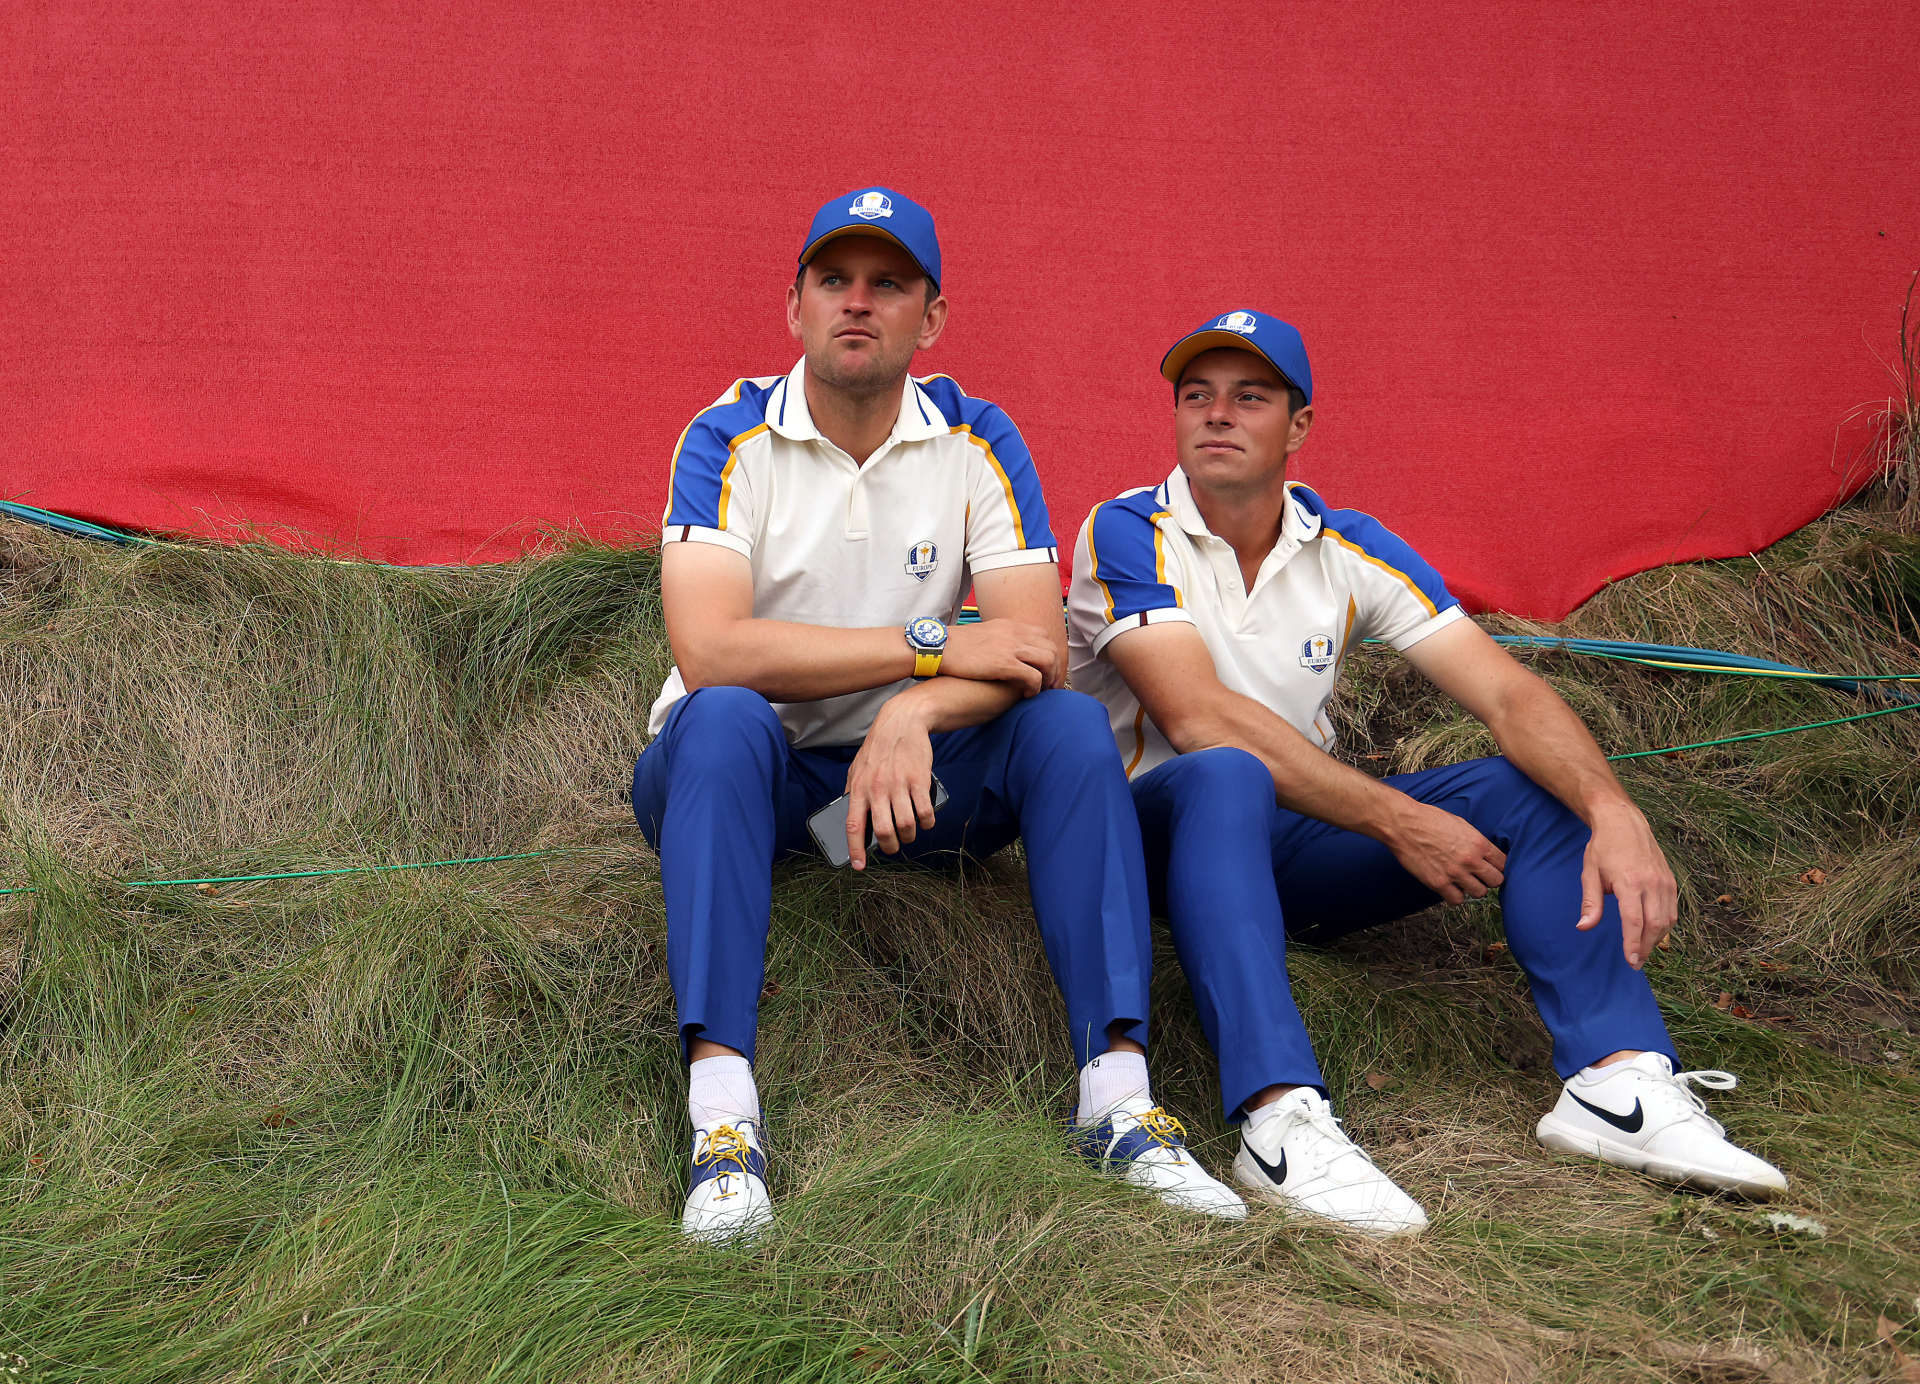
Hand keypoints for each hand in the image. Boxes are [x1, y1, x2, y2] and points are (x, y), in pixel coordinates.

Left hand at [843, 698, 937, 868]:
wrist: (902, 721)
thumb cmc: (878, 748)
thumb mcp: (857, 768)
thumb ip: (853, 792)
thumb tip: (850, 818)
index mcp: (859, 787)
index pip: (853, 825)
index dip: (856, 849)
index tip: (858, 866)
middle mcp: (878, 788)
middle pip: (883, 831)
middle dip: (890, 847)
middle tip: (893, 846)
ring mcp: (899, 784)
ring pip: (906, 825)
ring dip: (910, 836)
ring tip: (910, 834)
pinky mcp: (919, 780)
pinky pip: (925, 812)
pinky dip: (927, 822)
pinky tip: (926, 821)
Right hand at [941, 619, 1059, 694]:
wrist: (936, 647)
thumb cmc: (952, 646)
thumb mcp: (980, 635)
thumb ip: (996, 641)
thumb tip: (1000, 653)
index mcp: (1009, 625)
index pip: (1043, 636)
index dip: (1048, 654)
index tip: (1046, 670)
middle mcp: (1014, 633)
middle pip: (1051, 647)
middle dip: (1055, 668)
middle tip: (1050, 685)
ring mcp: (1011, 647)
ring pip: (1048, 660)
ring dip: (1049, 678)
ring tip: (1043, 692)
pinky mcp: (1004, 663)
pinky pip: (1033, 676)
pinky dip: (1035, 688)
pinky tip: (1028, 695)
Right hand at [1384, 798, 1506, 903]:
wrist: (1403, 825)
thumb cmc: (1429, 820)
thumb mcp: (1460, 824)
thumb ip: (1475, 841)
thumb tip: (1485, 853)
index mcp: (1478, 843)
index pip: (1503, 863)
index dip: (1498, 866)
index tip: (1491, 867)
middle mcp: (1470, 860)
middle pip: (1496, 881)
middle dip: (1489, 878)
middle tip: (1479, 875)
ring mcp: (1455, 873)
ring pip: (1480, 893)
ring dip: (1473, 888)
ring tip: (1463, 881)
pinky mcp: (1439, 883)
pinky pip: (1457, 900)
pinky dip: (1455, 896)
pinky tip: (1450, 887)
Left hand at [1577, 802, 1677, 968]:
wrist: (1624, 823)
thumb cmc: (1603, 848)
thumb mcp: (1589, 873)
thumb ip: (1590, 902)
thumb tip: (1584, 927)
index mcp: (1630, 882)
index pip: (1634, 921)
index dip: (1633, 944)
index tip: (1631, 961)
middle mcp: (1652, 883)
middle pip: (1654, 925)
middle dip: (1646, 948)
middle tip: (1635, 962)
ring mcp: (1664, 882)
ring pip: (1667, 920)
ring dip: (1657, 940)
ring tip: (1643, 952)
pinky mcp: (1671, 881)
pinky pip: (1672, 910)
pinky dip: (1665, 926)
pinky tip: (1654, 934)